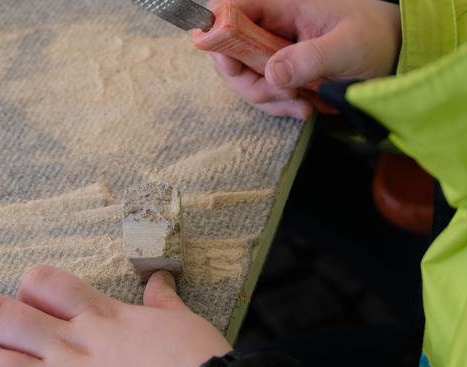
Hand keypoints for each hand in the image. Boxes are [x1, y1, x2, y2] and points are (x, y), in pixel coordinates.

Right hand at [208, 0, 400, 118]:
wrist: (394, 54)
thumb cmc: (376, 38)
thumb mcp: (349, 47)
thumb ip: (311, 58)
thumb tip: (272, 74)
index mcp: (284, 5)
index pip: (232, 8)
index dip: (218, 33)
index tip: (230, 64)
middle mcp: (271, 25)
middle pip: (229, 50)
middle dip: (248, 81)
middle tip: (282, 95)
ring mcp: (273, 50)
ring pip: (243, 76)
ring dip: (267, 99)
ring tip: (302, 105)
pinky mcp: (279, 71)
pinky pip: (262, 91)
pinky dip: (278, 105)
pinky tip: (305, 108)